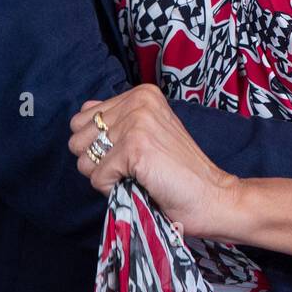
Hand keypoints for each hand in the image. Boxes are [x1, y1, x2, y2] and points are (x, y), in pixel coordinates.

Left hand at [69, 84, 240, 238]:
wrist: (213, 196)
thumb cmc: (178, 173)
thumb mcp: (147, 132)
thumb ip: (116, 118)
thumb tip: (84, 110)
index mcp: (141, 94)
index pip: (83, 118)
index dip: (98, 146)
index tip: (129, 155)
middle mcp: (138, 101)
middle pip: (78, 138)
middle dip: (97, 161)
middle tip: (130, 169)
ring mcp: (137, 122)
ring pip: (84, 159)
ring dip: (105, 176)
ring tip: (136, 176)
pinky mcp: (135, 146)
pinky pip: (97, 177)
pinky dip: (113, 190)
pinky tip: (141, 185)